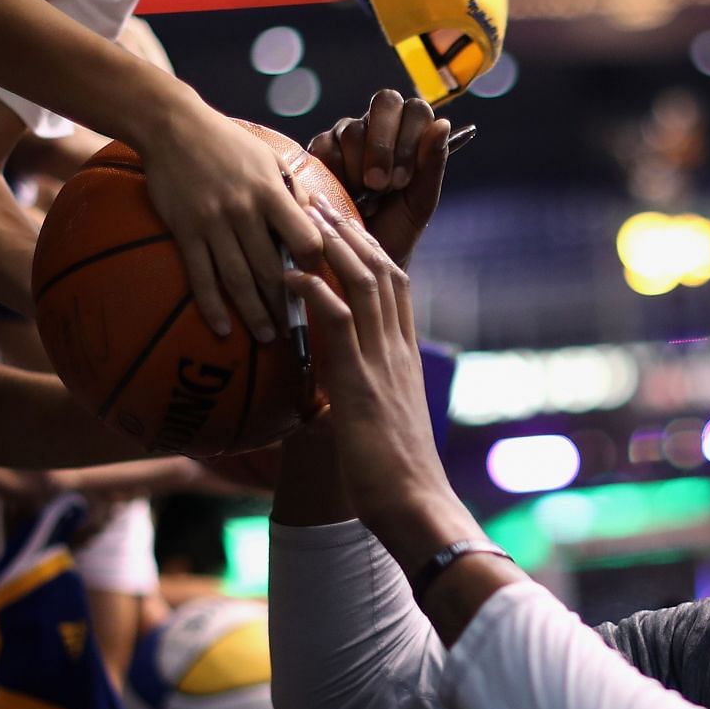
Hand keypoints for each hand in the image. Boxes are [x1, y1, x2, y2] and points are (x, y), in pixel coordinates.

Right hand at [141, 100, 321, 341]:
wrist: (173, 126)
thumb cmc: (228, 142)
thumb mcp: (269, 159)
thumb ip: (292, 193)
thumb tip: (317, 226)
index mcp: (270, 192)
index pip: (304, 239)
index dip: (316, 265)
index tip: (321, 283)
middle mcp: (244, 210)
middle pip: (272, 269)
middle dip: (288, 304)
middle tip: (301, 330)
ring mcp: (212, 223)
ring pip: (238, 279)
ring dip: (255, 313)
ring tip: (268, 337)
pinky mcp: (185, 231)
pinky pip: (200, 276)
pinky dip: (212, 306)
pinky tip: (222, 328)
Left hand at [283, 201, 477, 560]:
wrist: (416, 508)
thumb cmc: (395, 480)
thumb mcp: (379, 427)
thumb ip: (362, 399)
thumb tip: (334, 397)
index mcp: (405, 358)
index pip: (397, 288)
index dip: (372, 250)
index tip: (346, 223)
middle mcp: (398, 352)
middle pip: (384, 272)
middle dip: (352, 232)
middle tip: (321, 199)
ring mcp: (383, 365)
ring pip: (366, 286)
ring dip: (334, 246)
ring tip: (305, 216)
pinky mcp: (362, 385)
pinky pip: (341, 325)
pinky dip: (318, 293)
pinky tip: (292, 274)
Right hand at [307, 91, 451, 267]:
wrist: (361, 256)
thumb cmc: (396, 227)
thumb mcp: (420, 201)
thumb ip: (433, 164)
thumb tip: (442, 124)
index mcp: (410, 134)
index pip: (415, 109)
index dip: (409, 139)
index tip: (402, 180)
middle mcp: (380, 127)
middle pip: (385, 102)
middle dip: (382, 146)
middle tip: (379, 185)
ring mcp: (348, 134)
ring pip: (353, 128)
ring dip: (359, 167)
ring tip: (362, 197)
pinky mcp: (321, 149)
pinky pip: (326, 145)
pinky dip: (336, 172)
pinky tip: (342, 193)